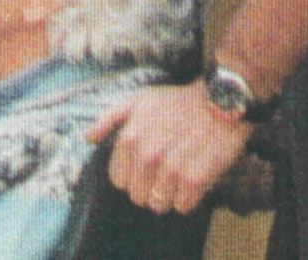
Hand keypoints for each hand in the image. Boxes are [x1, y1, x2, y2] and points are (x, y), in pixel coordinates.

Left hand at [86, 82, 253, 214]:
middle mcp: (147, 156)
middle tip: (163, 174)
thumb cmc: (176, 102)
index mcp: (129, 140)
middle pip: (137, 195)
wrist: (220, 101)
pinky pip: (183, 205)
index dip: (131, 177)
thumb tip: (88, 138)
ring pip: (159, 204)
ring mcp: (171, 168)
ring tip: (178, 178)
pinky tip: (193, 183)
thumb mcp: (136, 101)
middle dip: (148, 189)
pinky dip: (187, 200)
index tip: (144, 169)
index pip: (118, 180)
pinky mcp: (197, 178)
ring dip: (168, 196)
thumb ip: (108, 120)